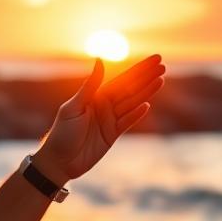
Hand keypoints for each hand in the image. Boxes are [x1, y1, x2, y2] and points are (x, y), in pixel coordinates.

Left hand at [35, 55, 164, 182]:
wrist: (58, 161)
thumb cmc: (61, 132)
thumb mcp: (74, 107)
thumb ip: (90, 85)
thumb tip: (100, 59)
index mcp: (95, 96)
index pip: (122, 80)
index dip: (139, 70)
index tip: (153, 59)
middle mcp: (104, 106)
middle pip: (131, 89)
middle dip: (147, 77)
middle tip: (163, 65)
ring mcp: (109, 121)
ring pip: (132, 104)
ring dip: (147, 92)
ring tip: (161, 80)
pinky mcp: (112, 135)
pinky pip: (128, 122)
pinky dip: (137, 114)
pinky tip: (148, 105)